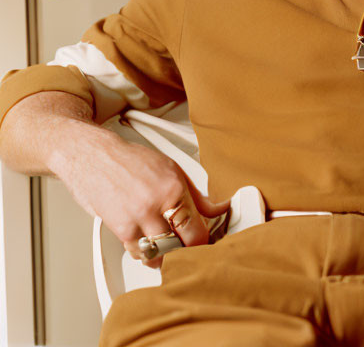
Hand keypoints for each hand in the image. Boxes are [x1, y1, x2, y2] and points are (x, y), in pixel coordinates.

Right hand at [49, 119, 228, 266]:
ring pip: (158, 256)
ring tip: (169, 248)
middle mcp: (155, 205)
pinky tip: (149, 243)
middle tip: (189, 251)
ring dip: (165, 256)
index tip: (205, 245)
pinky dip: (146, 253)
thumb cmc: (132, 161)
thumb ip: (197, 196)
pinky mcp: (119, 230)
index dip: (203, 244)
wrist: (95, 157)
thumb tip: (218, 210)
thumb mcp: (173, 170)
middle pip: (179, 248)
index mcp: (174, 189)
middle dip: (186, 253)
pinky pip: (138, 253)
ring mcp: (136, 219)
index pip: (197, 231)